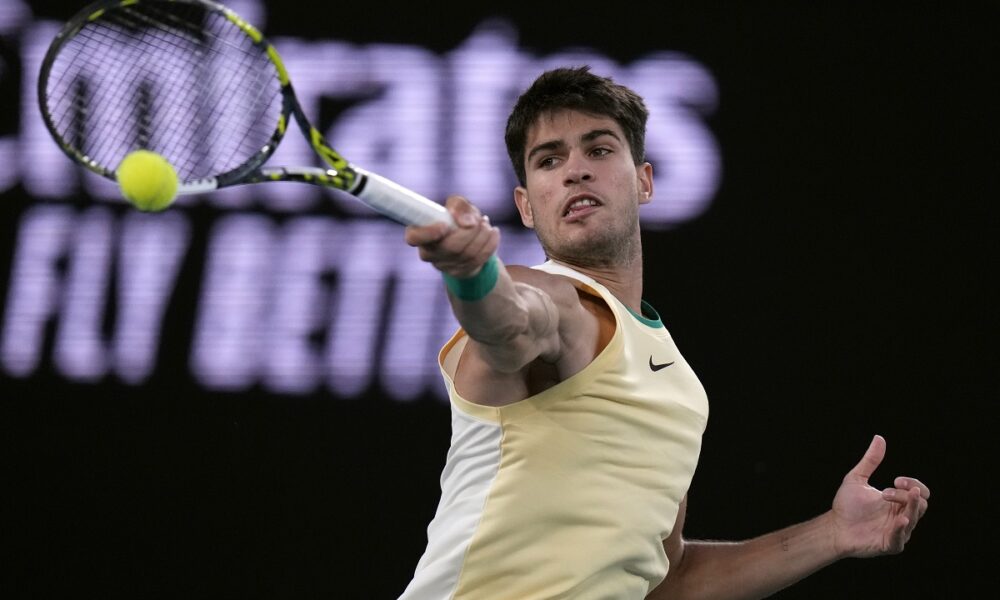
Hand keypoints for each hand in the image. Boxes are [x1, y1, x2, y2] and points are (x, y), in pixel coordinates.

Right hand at [405, 195, 498, 277]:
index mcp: (419, 233)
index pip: (414, 238)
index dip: (428, 233)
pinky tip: (493, 233)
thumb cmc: (457, 218)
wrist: (469, 239)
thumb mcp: (457, 205)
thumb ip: (459, 205)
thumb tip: (467, 222)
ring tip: (485, 224)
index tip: (444, 226)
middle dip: (470, 231)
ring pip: (468, 254)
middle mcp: (428, 253)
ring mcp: (443, 266)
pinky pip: (479, 260)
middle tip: (478, 220)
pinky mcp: (460, 273)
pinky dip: (490, 244)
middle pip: (450, 247)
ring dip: (482, 235)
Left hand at [830, 435, 929, 557]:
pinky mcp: (889, 544)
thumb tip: (879, 438)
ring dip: (908, 508)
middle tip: (885, 491)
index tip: (896, 480)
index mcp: (898, 501)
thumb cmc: (846, 505)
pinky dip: (901, 529)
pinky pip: (900, 539)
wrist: (834, 526)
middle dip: (907, 495)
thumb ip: (870, 460)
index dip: (913, 484)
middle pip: (921, 504)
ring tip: (891, 498)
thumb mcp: (857, 479)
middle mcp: (901, 515)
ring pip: (914, 520)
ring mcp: (897, 531)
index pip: (920, 492)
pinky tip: (900, 520)